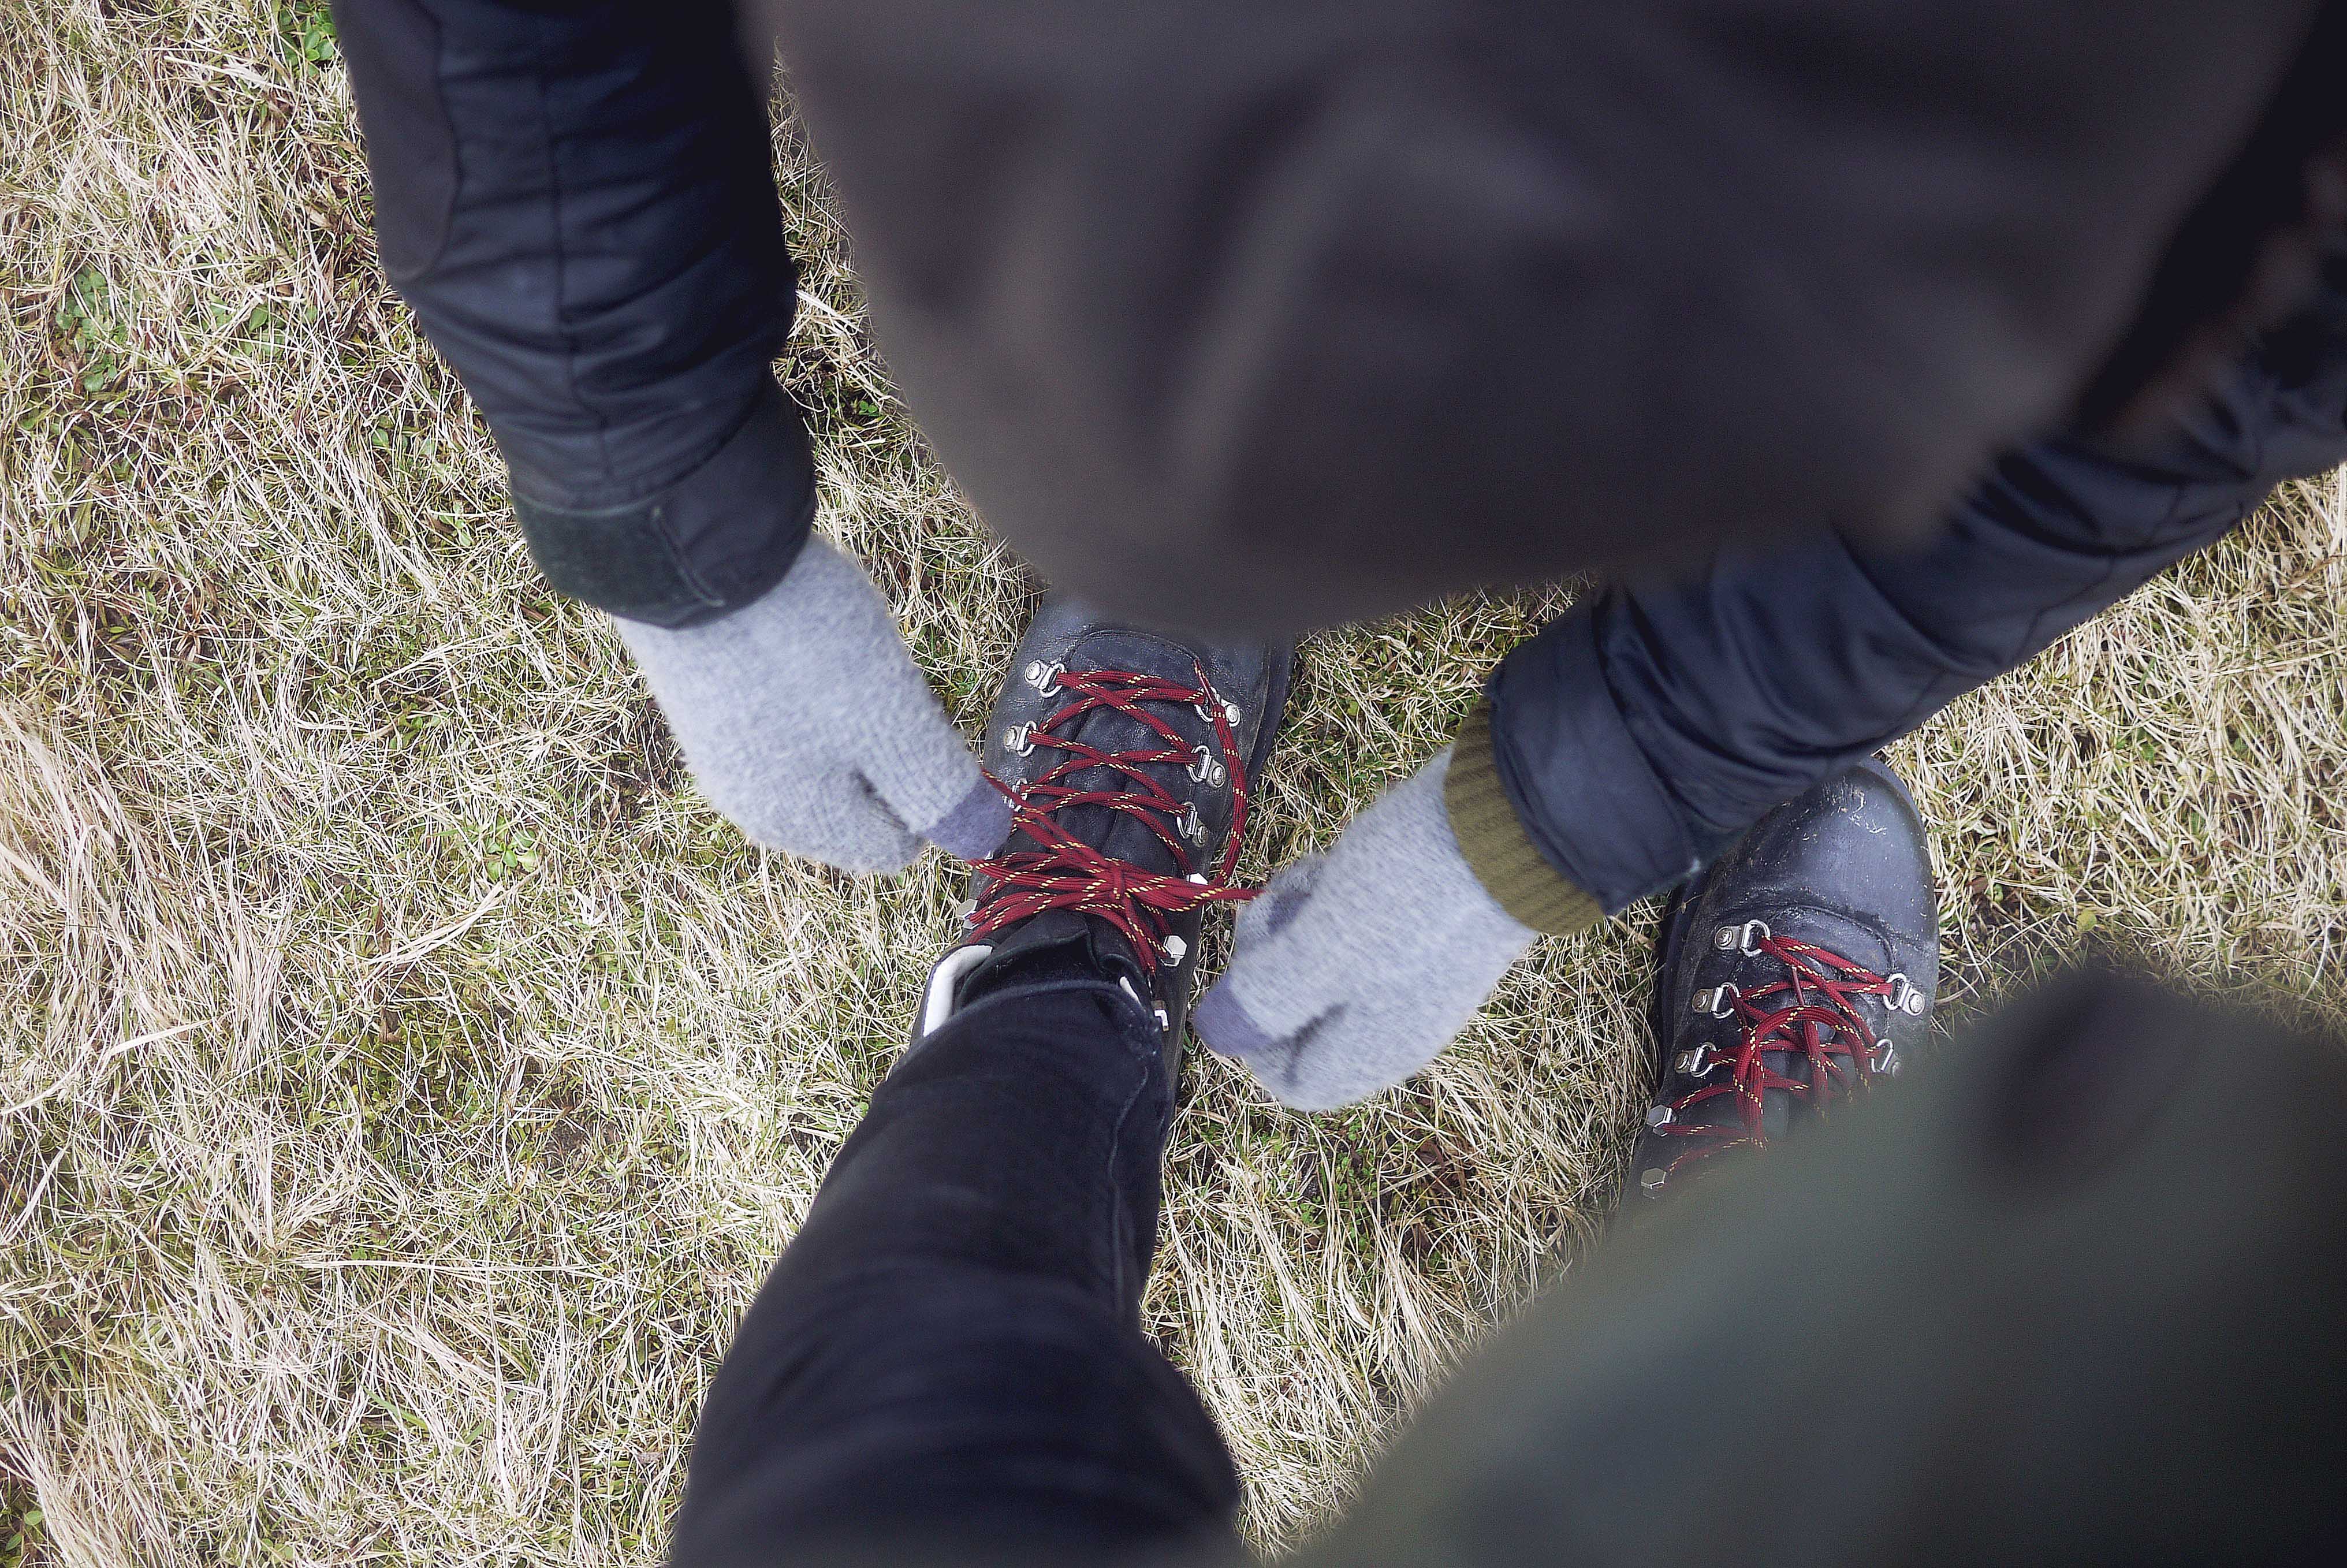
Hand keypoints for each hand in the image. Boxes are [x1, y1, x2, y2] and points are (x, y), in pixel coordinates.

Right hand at [615, 534, 1009, 871]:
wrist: (690, 557)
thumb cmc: (803, 648)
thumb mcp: (893, 722)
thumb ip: (939, 786)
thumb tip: (983, 840)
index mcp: (803, 824)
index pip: (894, 847)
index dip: (927, 792)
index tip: (924, 724)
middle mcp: (754, 803)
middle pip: (857, 801)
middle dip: (885, 750)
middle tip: (880, 684)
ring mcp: (723, 751)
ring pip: (821, 756)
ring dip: (849, 715)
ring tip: (839, 656)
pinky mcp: (705, 699)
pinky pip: (782, 718)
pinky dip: (806, 687)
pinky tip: (801, 638)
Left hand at [1192, 750, 1534, 1108]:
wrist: (1519, 818)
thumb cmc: (1414, 893)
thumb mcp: (1321, 949)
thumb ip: (1265, 998)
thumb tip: (1215, 1035)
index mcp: (1372, 1048)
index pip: (1291, 1079)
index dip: (1253, 1037)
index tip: (1250, 973)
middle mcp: (1394, 1020)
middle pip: (1302, 1015)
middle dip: (1273, 962)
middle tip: (1277, 908)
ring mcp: (1411, 970)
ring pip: (1323, 960)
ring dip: (1301, 918)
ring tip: (1318, 875)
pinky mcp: (1422, 922)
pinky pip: (1356, 924)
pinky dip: (1335, 895)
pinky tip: (1341, 861)